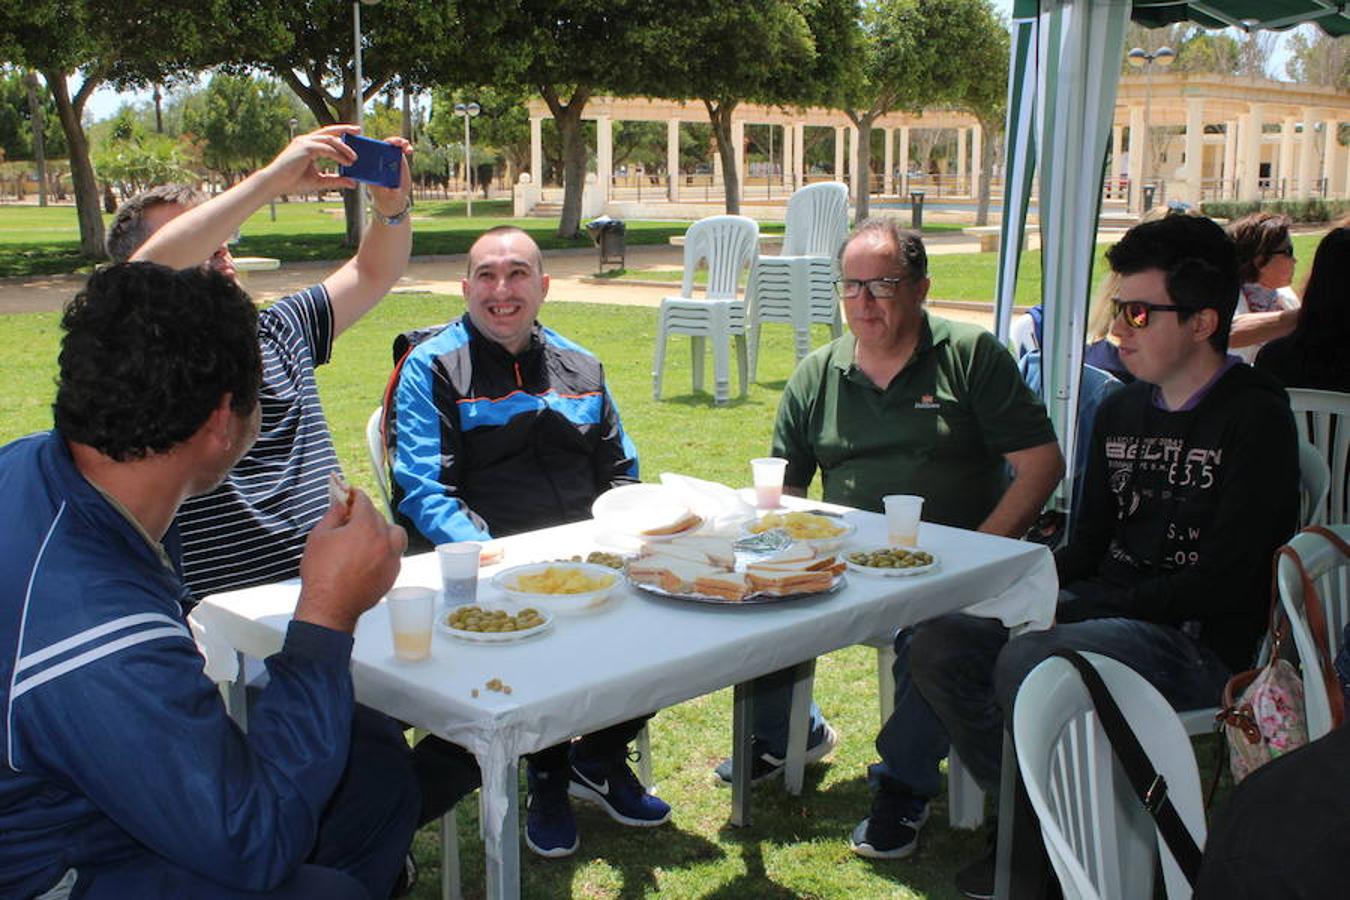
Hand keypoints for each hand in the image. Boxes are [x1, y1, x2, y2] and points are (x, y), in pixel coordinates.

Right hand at [262, 125, 360, 196]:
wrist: (275, 184)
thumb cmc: (293, 182)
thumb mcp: (319, 181)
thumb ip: (335, 180)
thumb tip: (353, 182)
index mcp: (308, 145)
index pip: (327, 136)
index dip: (340, 134)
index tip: (354, 136)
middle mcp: (306, 140)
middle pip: (329, 130)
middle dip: (345, 129)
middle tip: (358, 130)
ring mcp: (305, 142)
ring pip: (330, 139)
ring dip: (344, 147)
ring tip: (354, 158)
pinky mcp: (305, 148)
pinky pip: (326, 148)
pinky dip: (338, 155)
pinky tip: (346, 162)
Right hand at [296, 490, 406, 632]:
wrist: (330, 606)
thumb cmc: (321, 572)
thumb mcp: (319, 536)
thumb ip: (333, 515)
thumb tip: (340, 503)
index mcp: (366, 527)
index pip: (364, 501)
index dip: (355, 496)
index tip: (349, 495)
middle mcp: (384, 540)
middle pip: (379, 517)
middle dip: (365, 515)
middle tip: (350, 520)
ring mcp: (392, 558)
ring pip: (394, 534)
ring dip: (383, 530)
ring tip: (366, 537)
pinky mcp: (393, 573)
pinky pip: (394, 553)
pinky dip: (385, 549)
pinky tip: (368, 556)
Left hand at [369, 136, 413, 217]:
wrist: (394, 197)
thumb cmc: (387, 198)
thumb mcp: (389, 197)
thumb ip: (391, 193)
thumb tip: (394, 190)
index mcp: (372, 168)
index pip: (369, 154)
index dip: (373, 146)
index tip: (381, 146)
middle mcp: (379, 161)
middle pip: (381, 146)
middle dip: (389, 142)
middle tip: (397, 143)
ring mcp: (388, 158)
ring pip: (392, 145)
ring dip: (398, 142)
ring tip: (406, 145)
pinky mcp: (398, 158)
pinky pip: (401, 149)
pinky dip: (405, 147)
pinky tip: (410, 150)